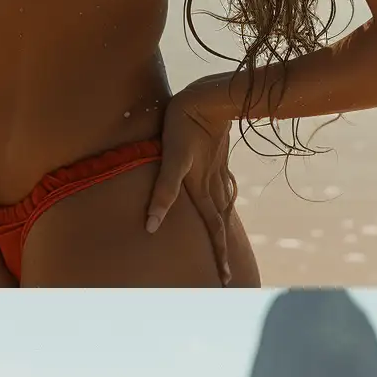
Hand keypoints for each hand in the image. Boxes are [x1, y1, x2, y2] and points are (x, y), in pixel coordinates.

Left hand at [145, 88, 236, 283]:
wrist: (210, 97)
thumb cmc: (185, 126)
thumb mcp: (172, 160)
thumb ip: (164, 192)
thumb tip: (151, 225)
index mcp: (202, 189)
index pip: (214, 230)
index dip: (218, 254)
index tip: (225, 279)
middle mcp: (213, 184)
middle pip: (219, 224)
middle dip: (221, 250)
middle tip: (225, 275)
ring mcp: (216, 171)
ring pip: (222, 207)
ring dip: (223, 228)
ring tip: (223, 243)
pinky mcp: (215, 158)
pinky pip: (222, 188)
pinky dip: (223, 202)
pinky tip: (222, 200)